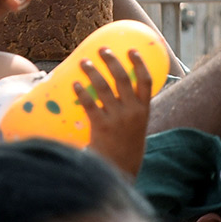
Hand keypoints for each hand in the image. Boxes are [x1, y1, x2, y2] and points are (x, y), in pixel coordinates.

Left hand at [74, 47, 151, 177]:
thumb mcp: (137, 127)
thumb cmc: (127, 147)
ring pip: (103, 87)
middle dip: (111, 61)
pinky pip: (89, 103)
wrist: (120, 172)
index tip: (131, 50)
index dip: (139, 63)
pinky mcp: (101, 126)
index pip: (146, 82)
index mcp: (144, 111)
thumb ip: (131, 109)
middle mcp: (132, 112)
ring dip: (92, 71)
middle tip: (101, 50)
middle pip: (122, 78)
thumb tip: (118, 85)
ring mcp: (117, 118)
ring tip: (84, 62)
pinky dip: (81, 92)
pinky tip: (74, 84)